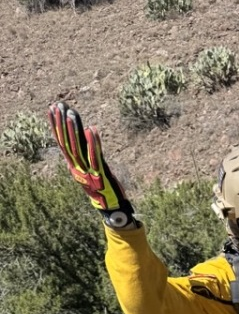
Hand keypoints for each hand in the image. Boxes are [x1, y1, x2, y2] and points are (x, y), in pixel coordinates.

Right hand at [48, 102, 134, 226]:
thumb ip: (85, 157)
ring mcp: (88, 172)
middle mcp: (78, 169)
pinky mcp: (100, 175)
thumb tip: (81, 139)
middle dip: (62, 123)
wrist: (112, 208)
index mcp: (74, 167)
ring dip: (75, 130)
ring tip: (72, 114)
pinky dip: (93, 143)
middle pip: (67, 143)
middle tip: (60, 105)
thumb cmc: (102, 189)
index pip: (61, 142)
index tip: (52, 108)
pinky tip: (91, 129)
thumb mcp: (89, 171)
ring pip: (78, 149)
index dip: (56, 125)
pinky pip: (95, 157)